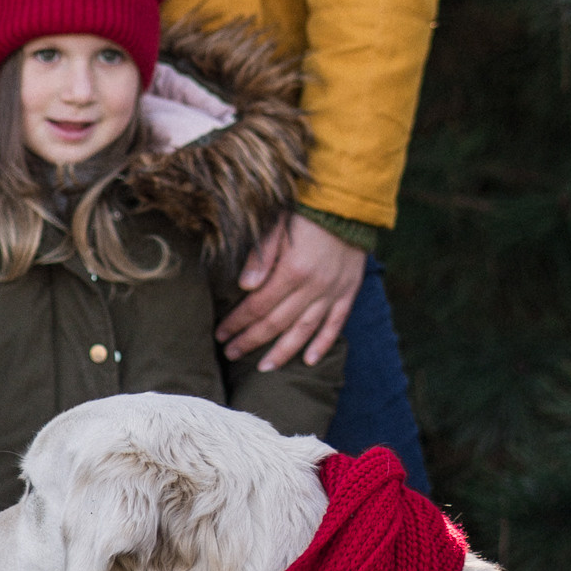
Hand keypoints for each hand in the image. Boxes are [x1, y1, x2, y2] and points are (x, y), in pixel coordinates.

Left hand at [216, 212, 365, 371]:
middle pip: (277, 323)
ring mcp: (333, 292)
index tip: (221, 334)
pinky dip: (323, 344)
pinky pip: (336, 324)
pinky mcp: (348, 292)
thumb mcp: (277, 223)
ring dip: (282, 352)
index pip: (258, 306)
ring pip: (305, 330)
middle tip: (231, 353)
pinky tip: (308, 360)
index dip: (237, 322)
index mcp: (292, 269)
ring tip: (263, 368)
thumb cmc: (305, 211)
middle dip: (251, 341)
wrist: (348, 202)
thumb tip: (244, 287)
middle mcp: (313, 286)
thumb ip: (261, 256)